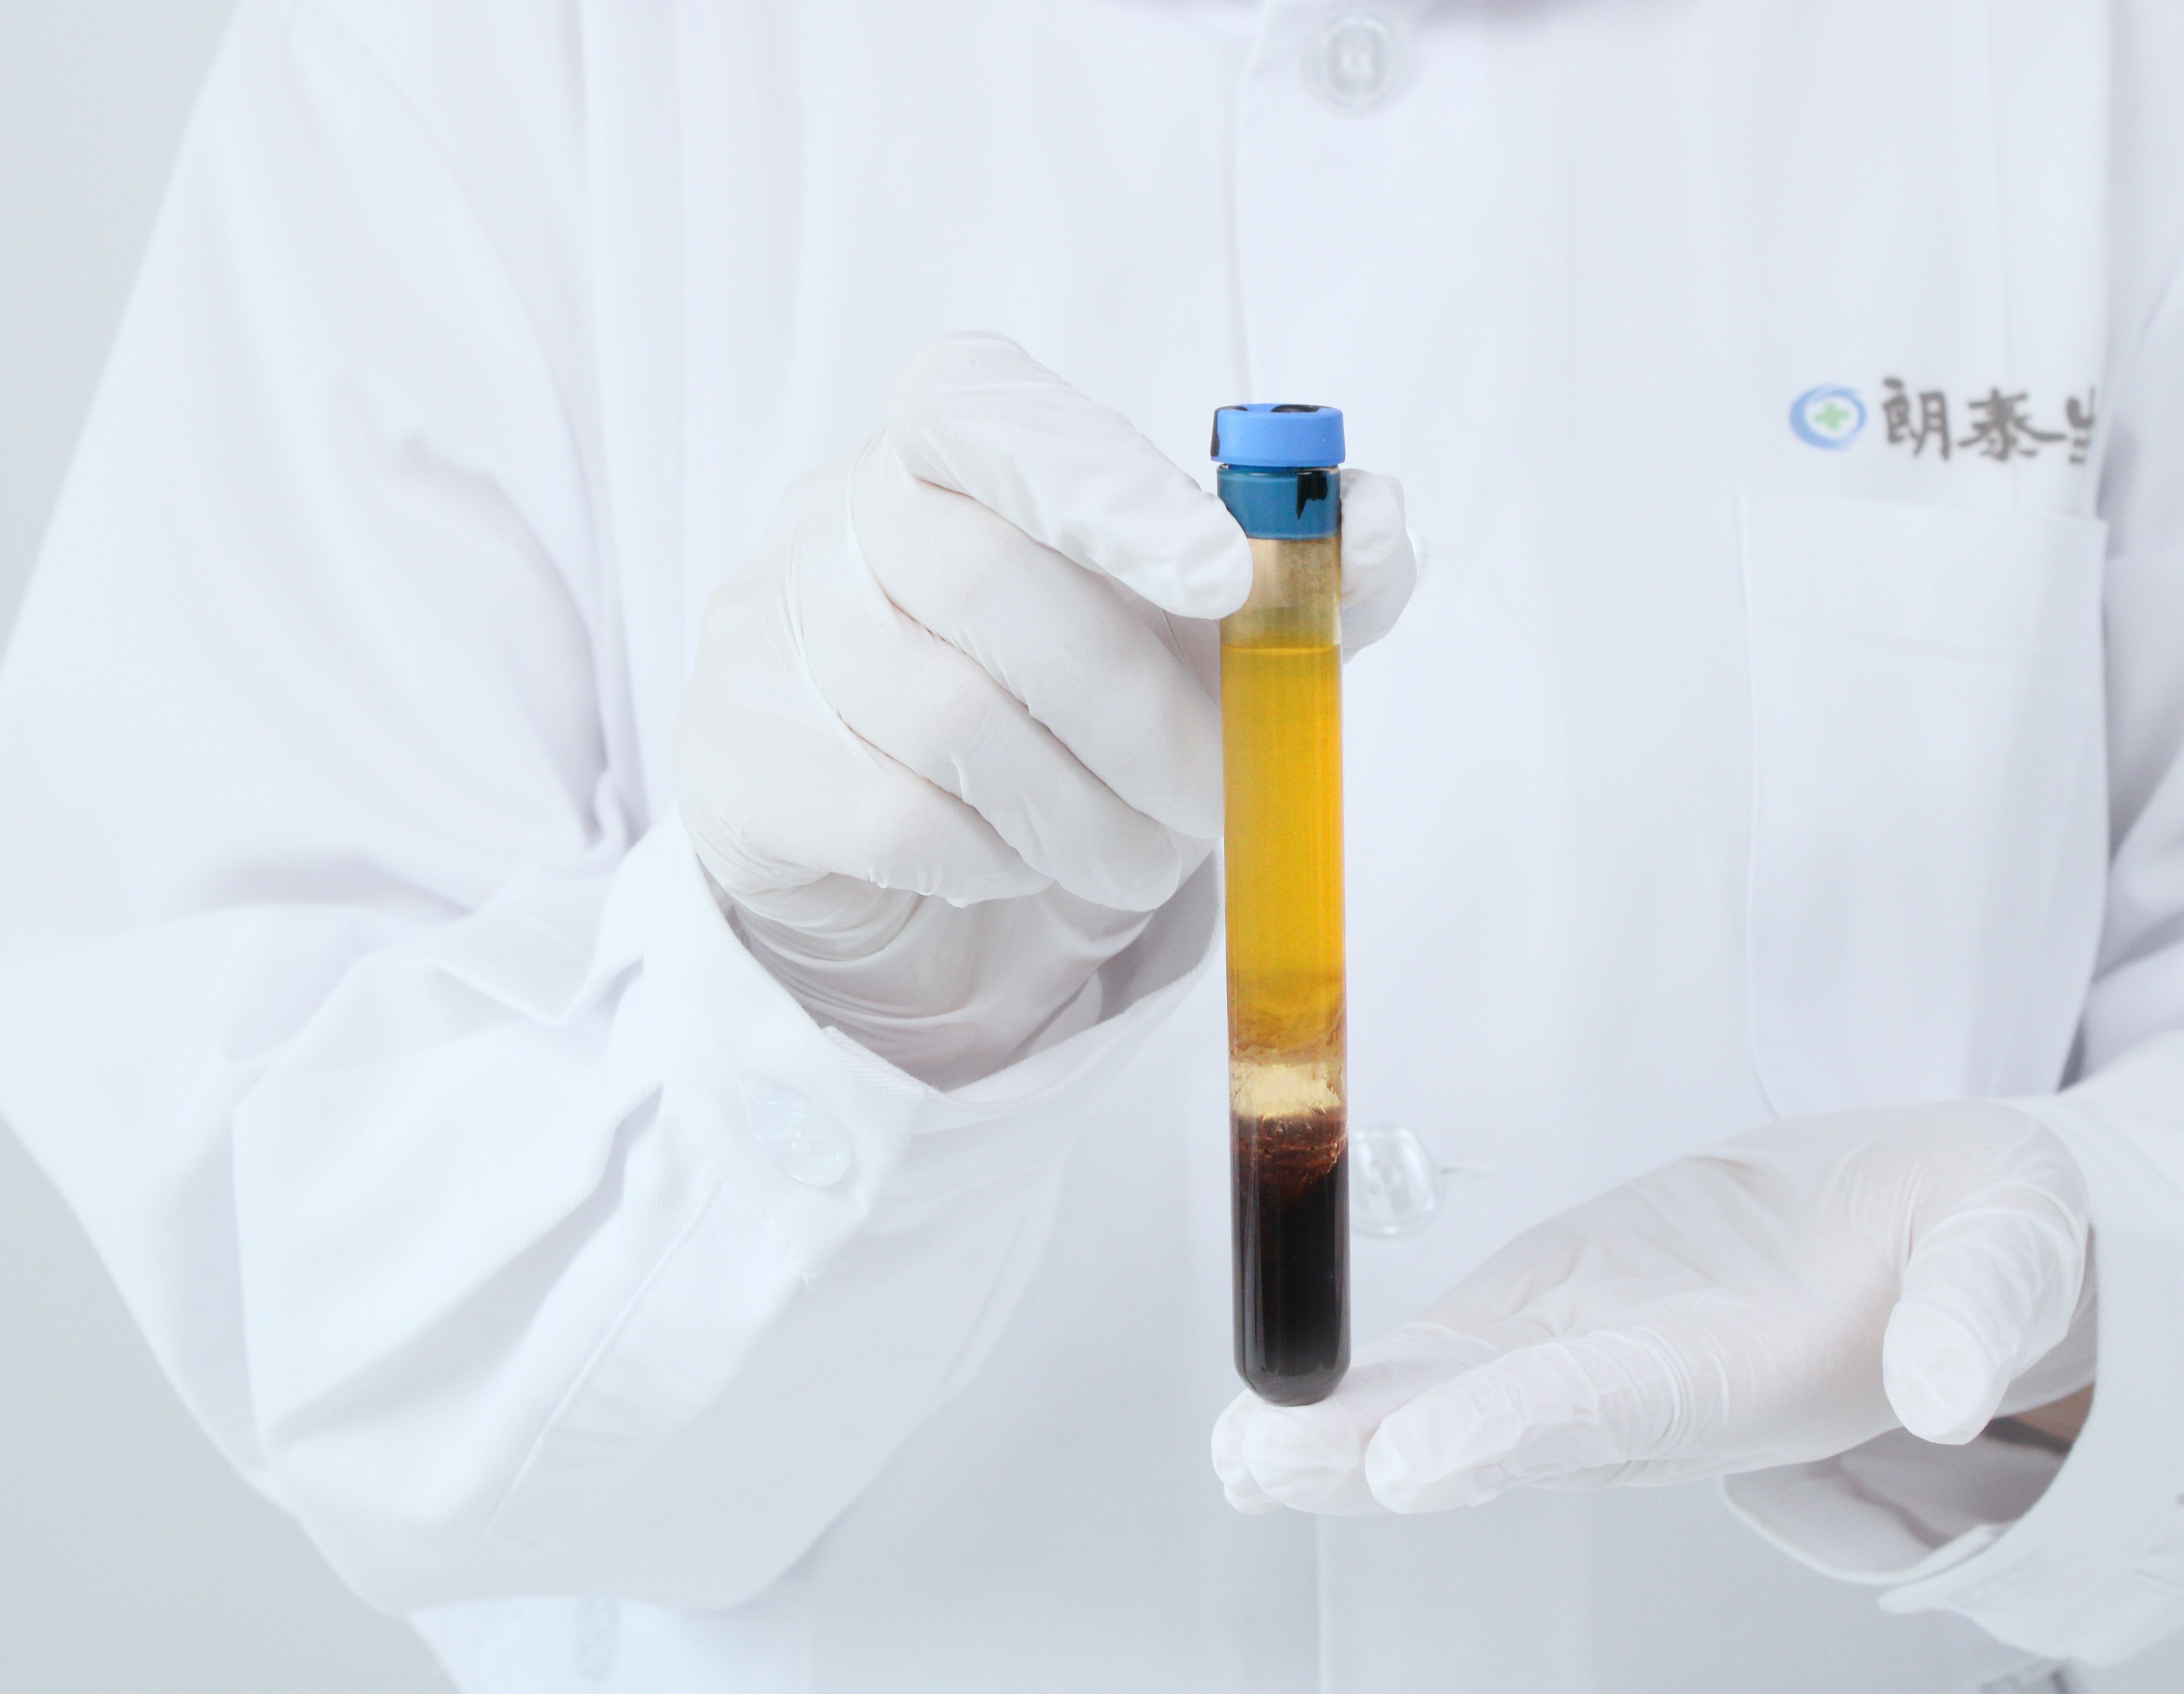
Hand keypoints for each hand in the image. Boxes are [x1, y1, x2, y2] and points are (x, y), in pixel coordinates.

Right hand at [677, 333, 1415, 1086]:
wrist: (912, 826)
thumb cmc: (1071, 692)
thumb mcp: (1199, 630)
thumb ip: (1301, 576)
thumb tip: (1373, 528)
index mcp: (947, 431)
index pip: (988, 412)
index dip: (1103, 484)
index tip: (1225, 574)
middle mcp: (836, 506)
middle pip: (989, 585)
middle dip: (1140, 714)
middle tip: (1221, 799)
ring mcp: (765, 626)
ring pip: (948, 721)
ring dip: (1083, 811)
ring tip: (1141, 852)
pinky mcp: (735, 758)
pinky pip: (894, 817)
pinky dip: (992, 858)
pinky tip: (1020, 862)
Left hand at [1214, 1102, 2091, 1513]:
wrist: (1933, 1220)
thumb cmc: (1978, 1236)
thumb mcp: (2013, 1249)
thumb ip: (1982, 1314)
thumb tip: (1960, 1395)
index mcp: (1751, 1379)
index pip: (1616, 1412)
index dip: (1516, 1431)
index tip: (1414, 1463)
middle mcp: (1654, 1391)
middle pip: (1502, 1428)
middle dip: (1378, 1452)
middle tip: (1259, 1459)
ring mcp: (1596, 1353)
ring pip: (1457, 1398)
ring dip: (1346, 1427)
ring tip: (1241, 1446)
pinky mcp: (1565, 1305)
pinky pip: (1456, 1347)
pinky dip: (1369, 1374)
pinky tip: (1285, 1395)